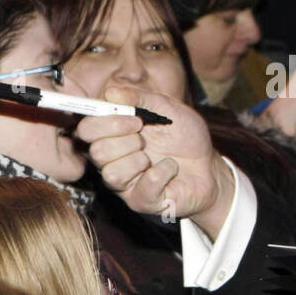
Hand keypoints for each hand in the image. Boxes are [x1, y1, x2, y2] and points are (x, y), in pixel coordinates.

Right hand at [75, 86, 235, 235]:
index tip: (135, 118)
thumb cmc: (186, 137)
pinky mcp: (142, 201)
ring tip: (155, 157)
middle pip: (96, 151)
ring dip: (139, 159)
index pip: (86, 129)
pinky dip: (162, 172)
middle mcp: (112, 161)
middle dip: (127, 140)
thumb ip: (139, 98)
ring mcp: (125, 184)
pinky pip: (143, 187)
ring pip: (111, 174)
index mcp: (112, 135)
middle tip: (146, 138)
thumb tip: (111, 93)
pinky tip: (171, 169)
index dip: (106, 121)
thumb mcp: (166, 107)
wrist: (210, 165)